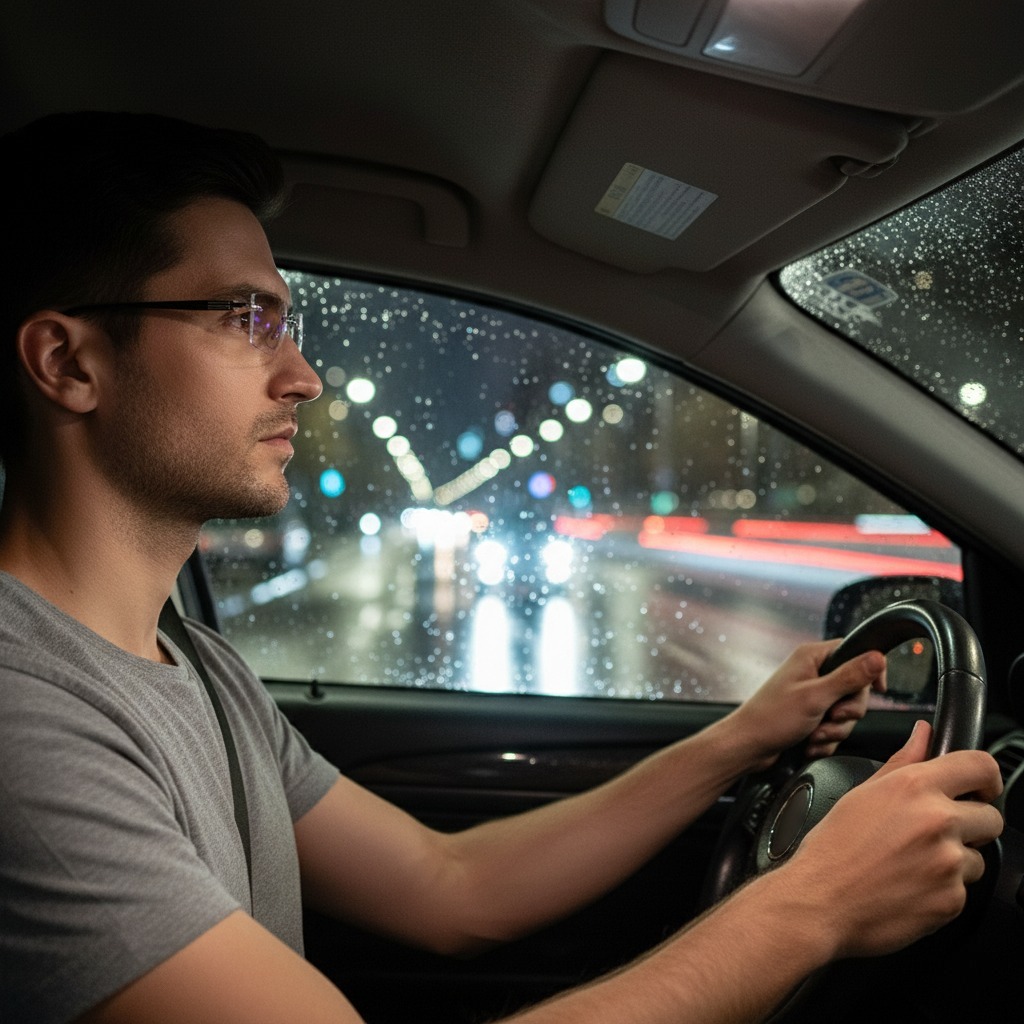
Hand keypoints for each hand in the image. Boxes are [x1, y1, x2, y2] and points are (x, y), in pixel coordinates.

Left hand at [725, 639, 886, 770]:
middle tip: (832, 717)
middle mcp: (813, 672)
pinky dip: (826, 739)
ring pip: (847, 712)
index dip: (869, 670)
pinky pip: (835, 728)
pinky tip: (810, 743)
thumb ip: (849, 677)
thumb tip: (877, 658)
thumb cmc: (771, 718)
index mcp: (812, 657)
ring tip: (814, 734)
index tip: (878, 690)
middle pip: (855, 688)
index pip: (855, 651)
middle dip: (847, 711)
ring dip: (835, 730)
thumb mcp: (816, 696)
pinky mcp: (811, 716)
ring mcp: (812, 695)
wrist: (748, 747)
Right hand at [783, 720, 1003, 958]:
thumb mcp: (861, 793)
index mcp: (914, 786)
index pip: (981, 766)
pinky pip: (963, 889)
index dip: (985, 777)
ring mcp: (949, 862)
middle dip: (971, 824)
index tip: (980, 788)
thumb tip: (923, 734)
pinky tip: (910, 885)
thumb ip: (902, 761)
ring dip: (956, 860)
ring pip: (978, 857)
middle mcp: (937, 820)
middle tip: (937, 832)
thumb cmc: (832, 848)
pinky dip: (943, 889)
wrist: (820, 901)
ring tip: (914, 863)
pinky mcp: (952, 899)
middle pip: (992, 816)